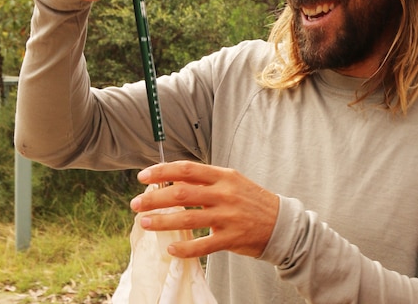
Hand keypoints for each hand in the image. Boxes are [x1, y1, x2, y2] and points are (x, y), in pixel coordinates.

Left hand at [130, 161, 280, 258]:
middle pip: (182, 192)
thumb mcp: (233, 182)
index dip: (162, 171)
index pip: (187, 170)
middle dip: (154, 198)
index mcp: (224, 176)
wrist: (281, 223)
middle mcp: (224, 194)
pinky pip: (203, 245)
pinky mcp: (231, 238)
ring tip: (143, 222)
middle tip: (136, 203)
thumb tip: (173, 180)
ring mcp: (228, 216)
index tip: (143, 176)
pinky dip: (184, 248)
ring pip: (188, 218)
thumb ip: (207, 181)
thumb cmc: (252, 201)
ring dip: (162, 221)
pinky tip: (170, 248)